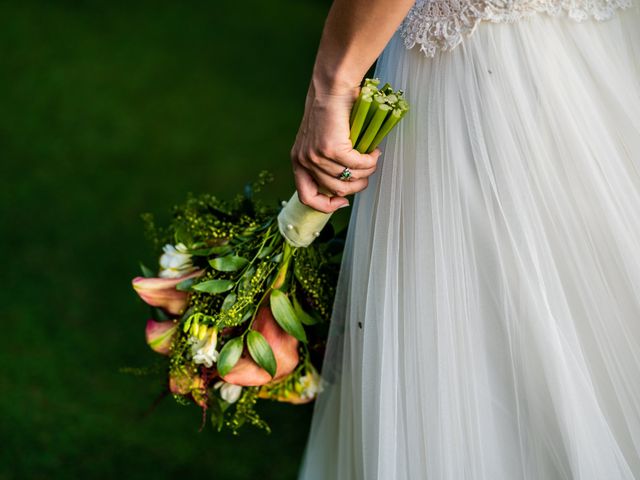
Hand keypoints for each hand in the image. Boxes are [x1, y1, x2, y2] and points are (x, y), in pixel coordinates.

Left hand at [290, 82, 381, 213]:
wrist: (332, 88)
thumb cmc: (330, 111)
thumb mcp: (319, 141)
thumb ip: (325, 162)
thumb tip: (344, 184)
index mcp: (298, 161)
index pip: (306, 197)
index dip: (326, 205)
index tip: (343, 201)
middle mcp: (304, 160)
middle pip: (335, 190)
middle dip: (356, 186)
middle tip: (366, 173)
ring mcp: (317, 156)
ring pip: (349, 179)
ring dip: (366, 172)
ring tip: (372, 159)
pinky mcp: (332, 149)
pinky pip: (357, 165)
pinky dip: (369, 161)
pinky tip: (373, 151)